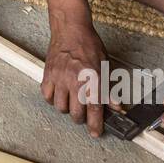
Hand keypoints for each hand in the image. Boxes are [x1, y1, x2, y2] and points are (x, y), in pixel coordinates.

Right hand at [42, 23, 107, 137]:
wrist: (71, 29)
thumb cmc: (89, 44)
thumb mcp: (106, 66)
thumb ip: (109, 88)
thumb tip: (116, 106)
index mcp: (93, 80)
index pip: (95, 110)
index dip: (95, 125)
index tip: (96, 133)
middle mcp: (75, 82)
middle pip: (76, 113)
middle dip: (81, 118)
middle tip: (84, 114)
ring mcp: (60, 79)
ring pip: (60, 107)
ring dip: (67, 108)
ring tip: (71, 102)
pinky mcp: (48, 75)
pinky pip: (47, 96)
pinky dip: (52, 99)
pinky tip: (59, 94)